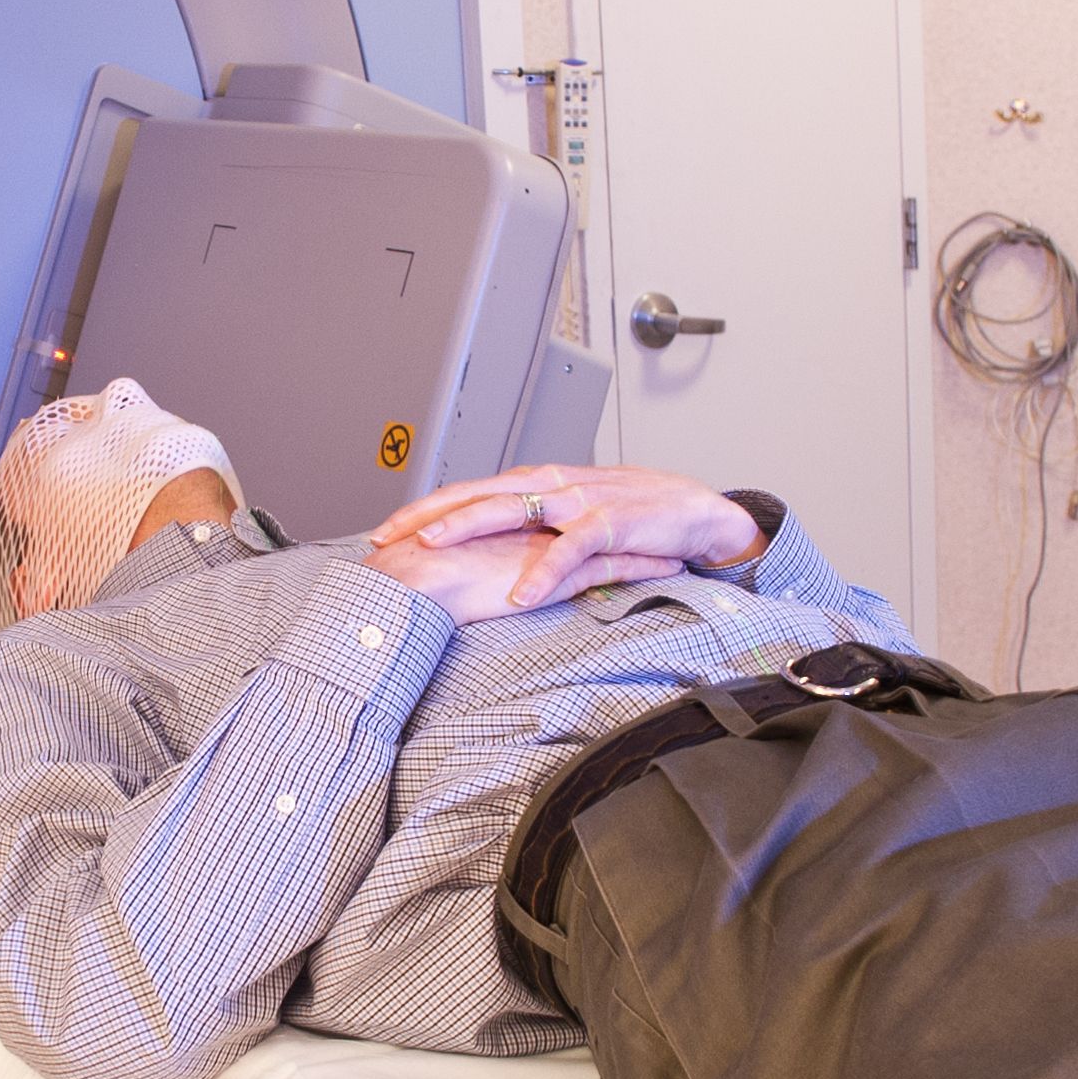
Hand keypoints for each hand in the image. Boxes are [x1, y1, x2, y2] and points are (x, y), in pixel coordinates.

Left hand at [370, 465, 758, 610]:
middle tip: (387, 536)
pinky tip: (523, 594)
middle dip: (427, 514)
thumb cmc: (630, 518)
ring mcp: (578, 500)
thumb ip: (529, 531)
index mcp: (535, 484)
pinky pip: (571, 547)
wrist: (693, 511)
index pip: (468, 493)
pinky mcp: (611, 523)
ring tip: (434, 548)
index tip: (384, 533)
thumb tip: (482, 557)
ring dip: (468, 526)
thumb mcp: (568, 521)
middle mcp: (549, 485)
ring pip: (512, 509)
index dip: (424, 510)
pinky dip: (544, 571)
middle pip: (476, 494)